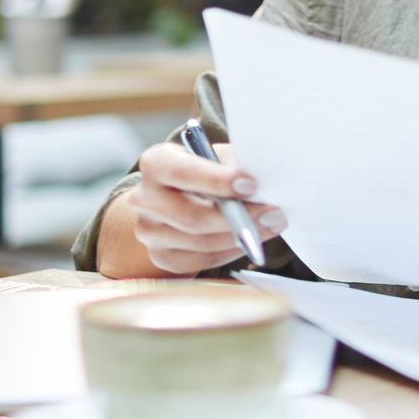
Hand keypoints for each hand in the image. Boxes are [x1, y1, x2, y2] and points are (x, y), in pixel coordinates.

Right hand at [122, 140, 286, 275]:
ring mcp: (149, 231)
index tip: (252, 184)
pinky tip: (252, 240)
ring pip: (200, 243)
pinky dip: (232, 251)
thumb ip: (233, 165)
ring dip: (242, 237)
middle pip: (191, 217)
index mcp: (156, 163)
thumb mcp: (215, 157)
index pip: (182, 173)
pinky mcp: (161, 256)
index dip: (217, 180)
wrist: (175, 199)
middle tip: (274, 212)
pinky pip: (202, 261)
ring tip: (272, 224)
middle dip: (238, 218)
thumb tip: (266, 185)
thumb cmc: (204, 172)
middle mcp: (144, 198)